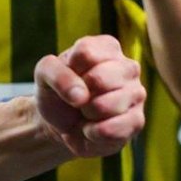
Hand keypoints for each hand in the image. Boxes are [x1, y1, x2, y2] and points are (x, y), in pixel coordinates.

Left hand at [33, 34, 144, 158]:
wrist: (58, 123)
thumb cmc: (56, 92)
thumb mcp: (44, 74)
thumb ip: (56, 73)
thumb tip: (81, 96)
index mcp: (107, 47)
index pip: (86, 52)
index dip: (69, 70)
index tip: (69, 76)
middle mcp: (128, 67)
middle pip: (100, 79)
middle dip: (79, 95)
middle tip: (78, 99)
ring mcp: (136, 94)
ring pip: (107, 105)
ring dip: (86, 114)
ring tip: (86, 113)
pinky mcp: (137, 121)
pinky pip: (112, 129)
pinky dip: (92, 133)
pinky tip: (91, 129)